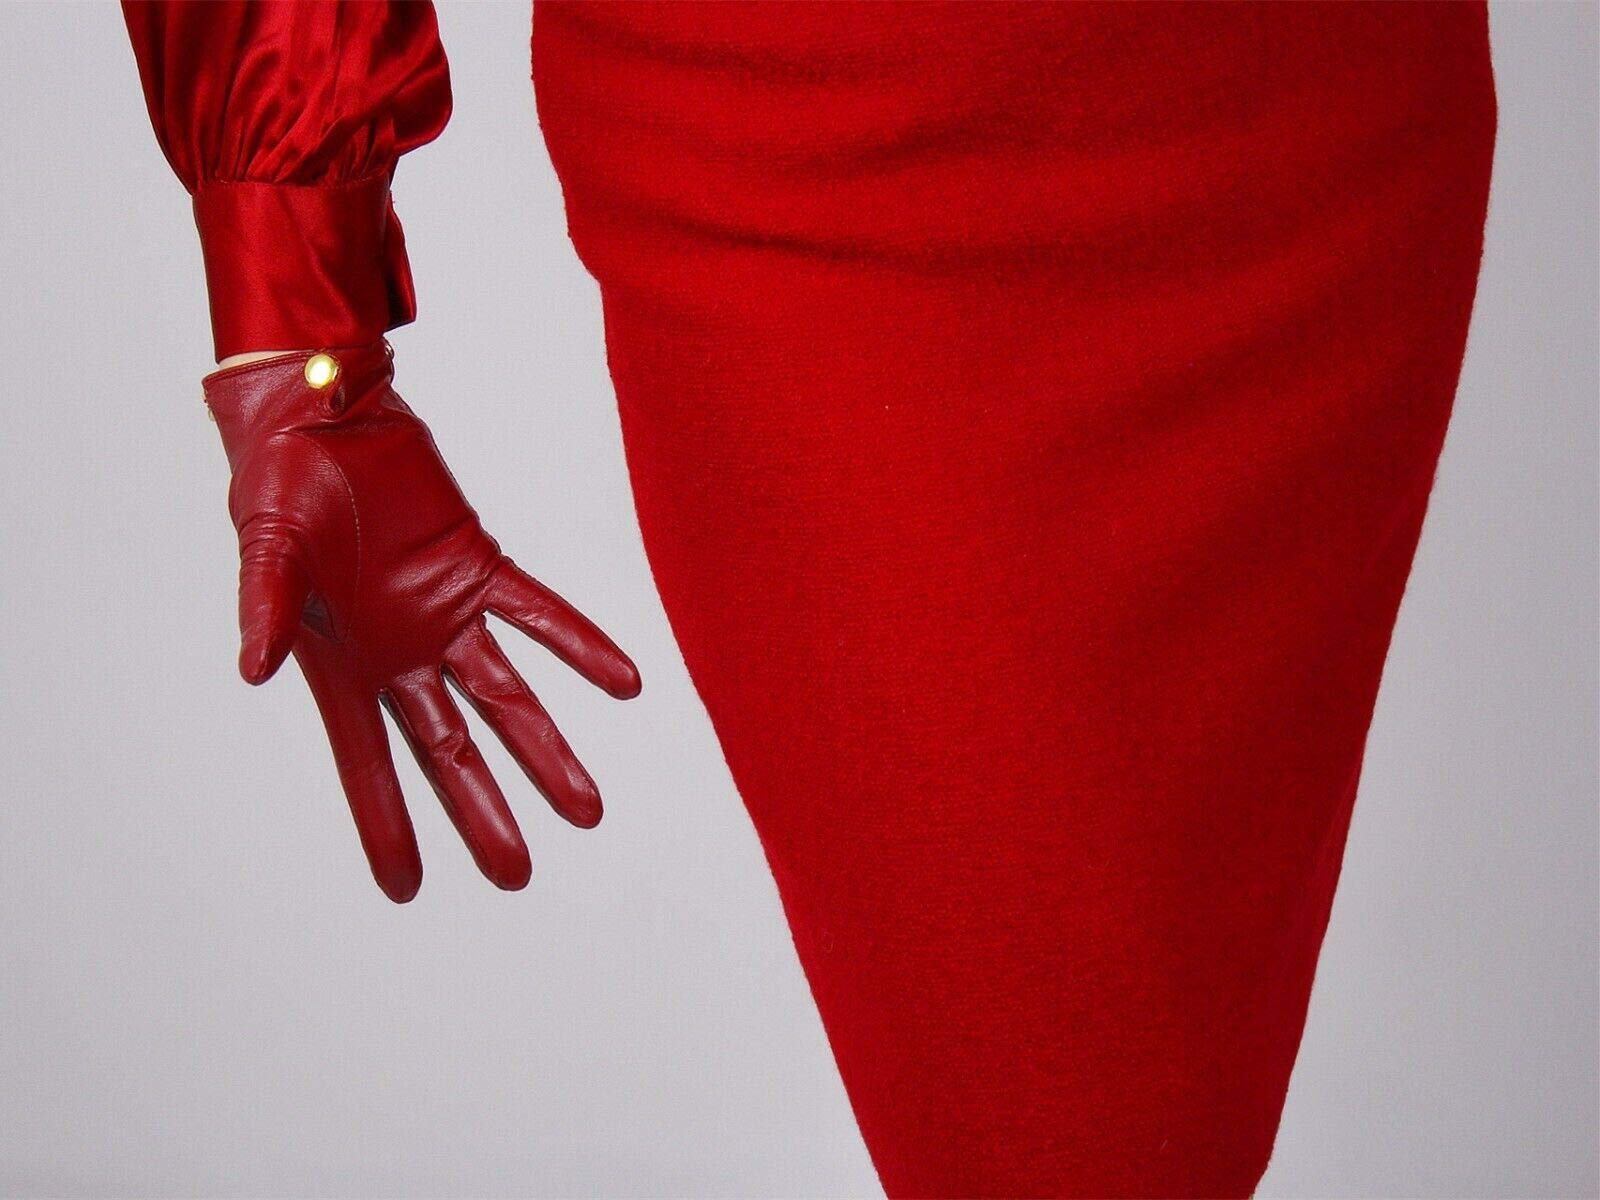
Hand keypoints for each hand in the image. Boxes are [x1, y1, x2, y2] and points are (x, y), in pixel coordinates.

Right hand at [203, 343, 639, 901]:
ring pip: (508, 698)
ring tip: (587, 810)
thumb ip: (266, 608)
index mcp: (344, 667)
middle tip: (517, 873)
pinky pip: (539, 613)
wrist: (321, 415)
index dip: (388, 826)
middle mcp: (402, 656)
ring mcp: (446, 615)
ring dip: (548, 750)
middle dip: (484, 813)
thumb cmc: (279, 485)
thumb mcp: (265, 549)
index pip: (370, 765)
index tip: (408, 890)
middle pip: (452, 752)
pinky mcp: (478, 564)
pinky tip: (626, 683)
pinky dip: (582, 646)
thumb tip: (253, 671)